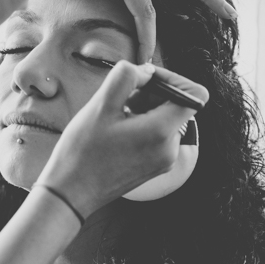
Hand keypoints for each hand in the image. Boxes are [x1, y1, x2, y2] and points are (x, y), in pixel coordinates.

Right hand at [36, 61, 208, 217]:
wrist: (70, 192)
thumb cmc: (82, 152)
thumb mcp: (99, 106)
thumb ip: (126, 77)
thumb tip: (146, 71)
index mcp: (162, 131)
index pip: (194, 94)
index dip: (173, 79)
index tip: (145, 79)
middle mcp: (170, 148)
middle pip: (178, 106)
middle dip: (153, 94)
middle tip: (123, 97)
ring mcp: (164, 160)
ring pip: (166, 120)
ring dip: (145, 109)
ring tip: (115, 115)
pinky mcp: (154, 166)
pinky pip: (158, 136)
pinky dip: (142, 125)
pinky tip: (116, 130)